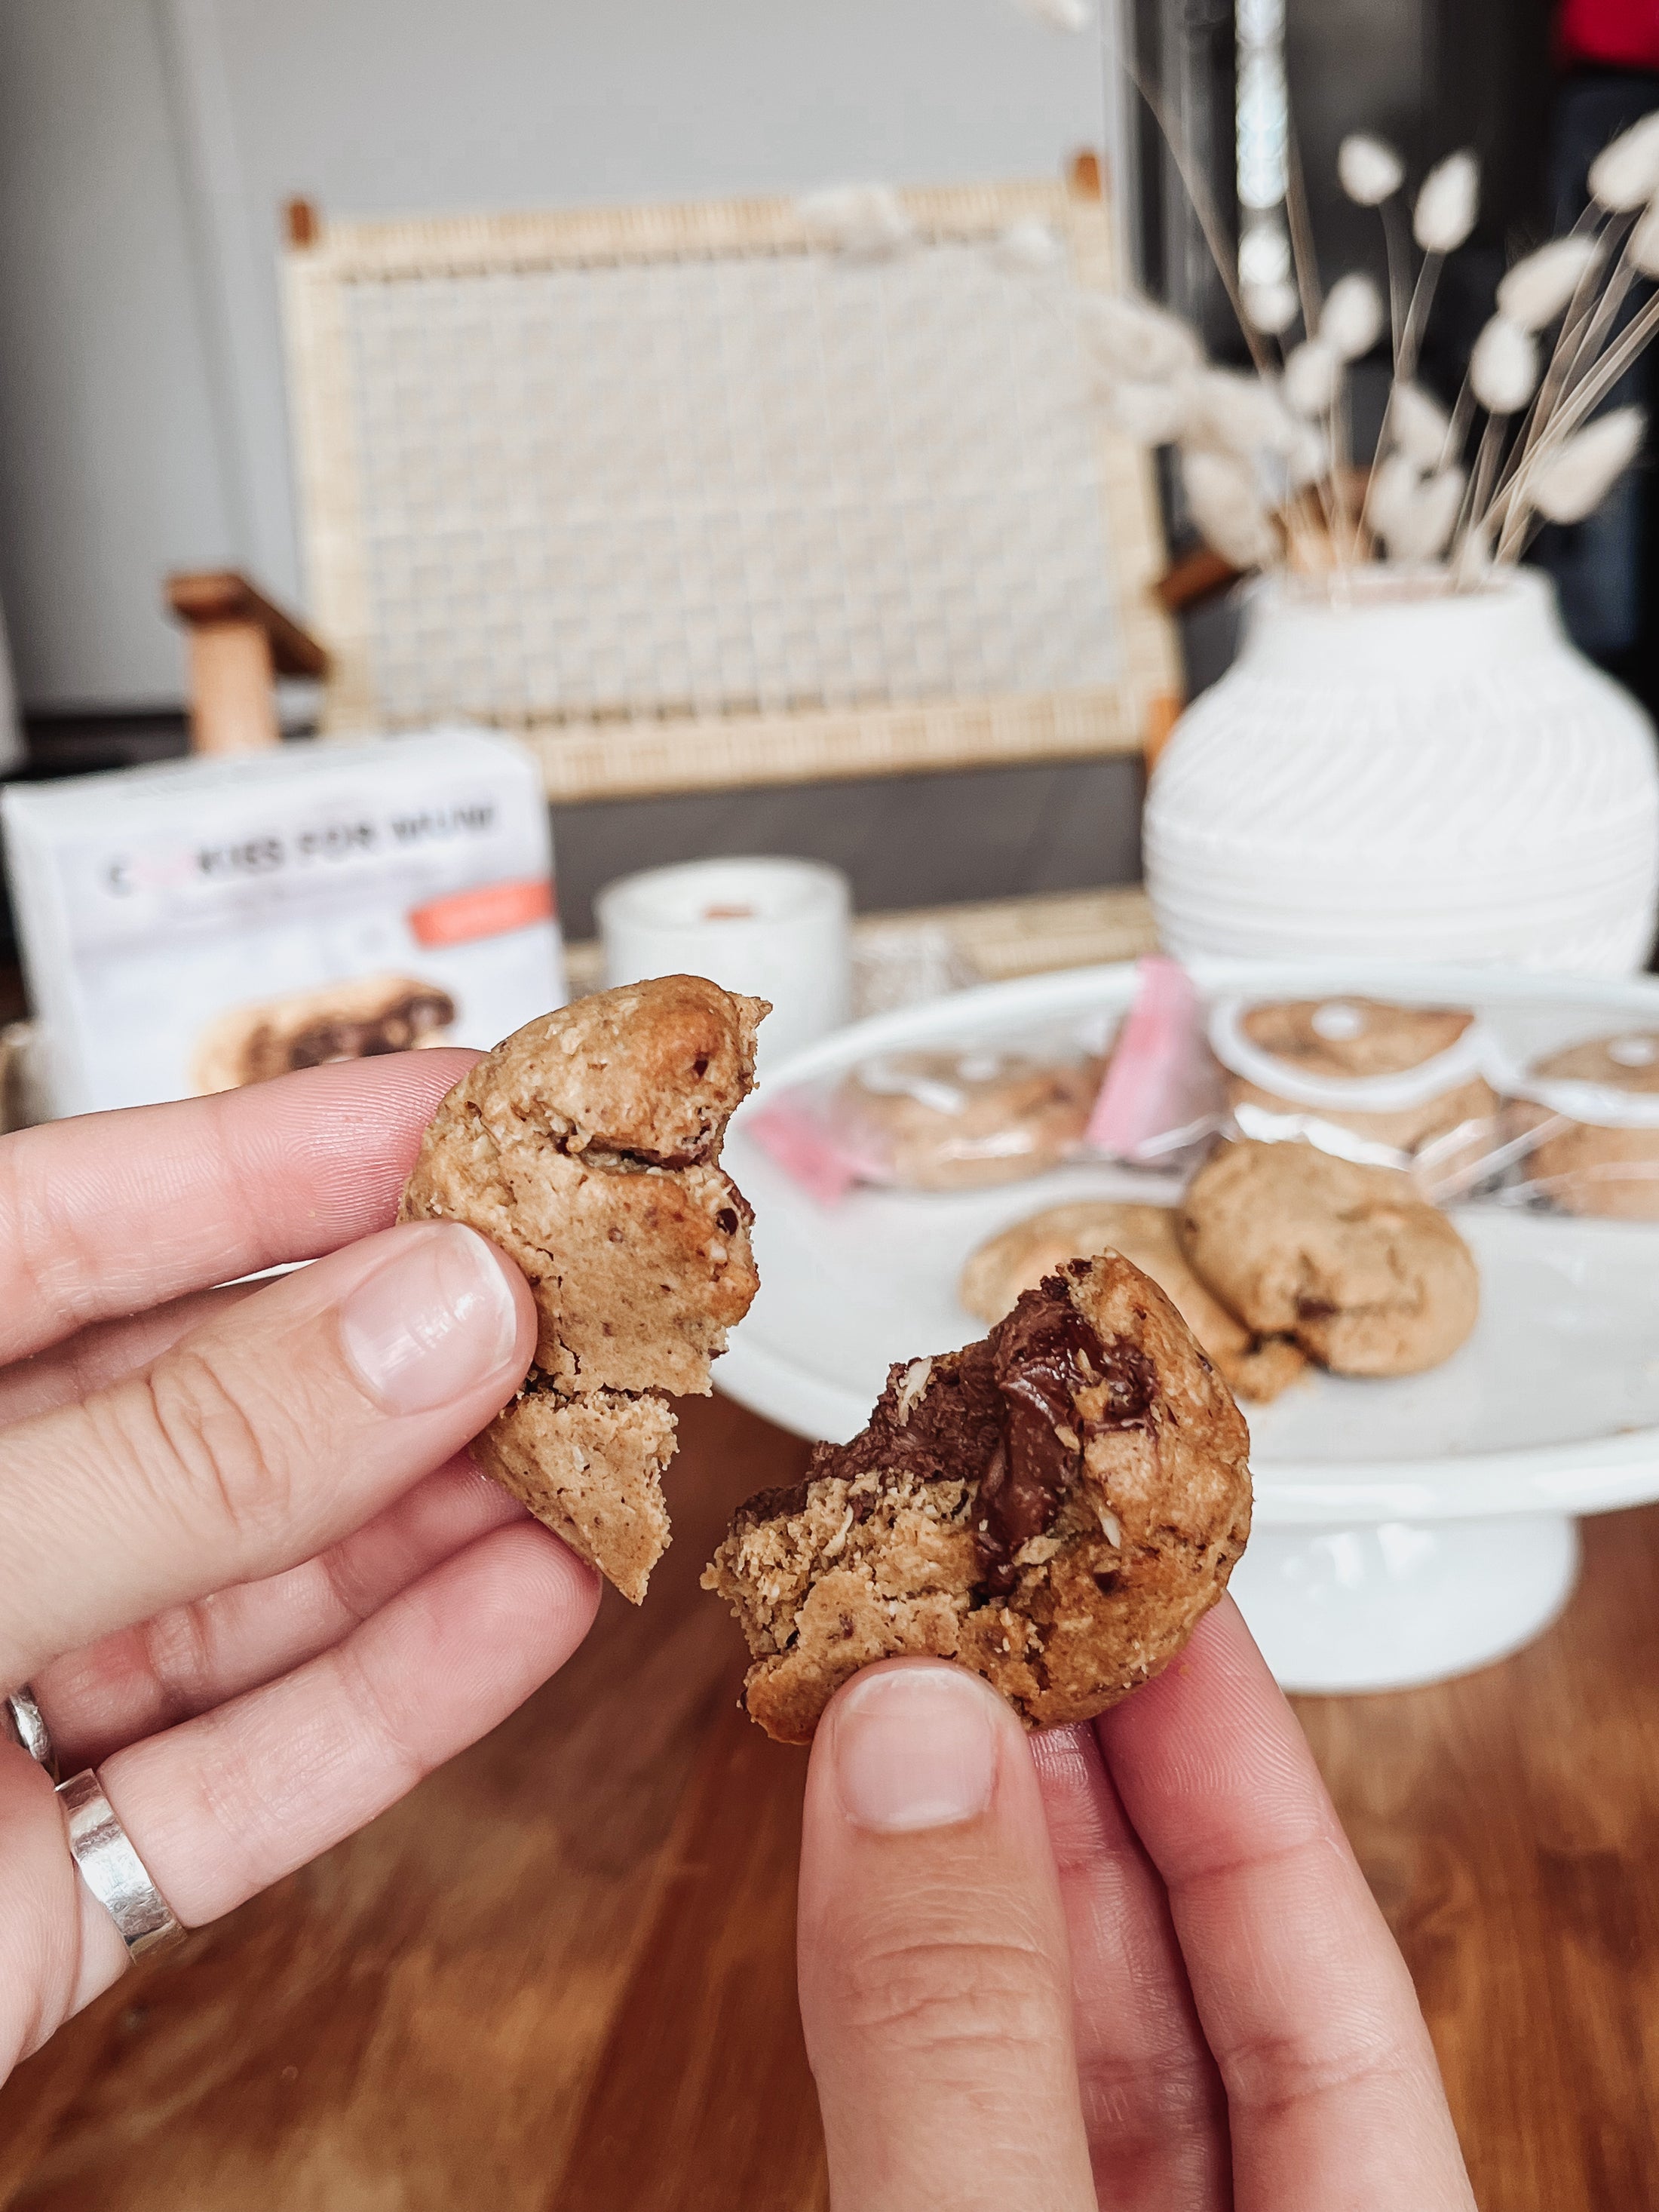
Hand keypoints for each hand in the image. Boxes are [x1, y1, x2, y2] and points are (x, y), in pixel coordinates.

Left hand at [0, 1056, 597, 2082]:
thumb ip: (173, 1455)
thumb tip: (429, 1319)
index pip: (92, 1213)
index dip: (302, 1151)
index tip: (488, 1107)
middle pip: (210, 1397)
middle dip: (421, 1341)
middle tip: (597, 1285)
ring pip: (256, 1586)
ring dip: (446, 1517)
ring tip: (609, 1437)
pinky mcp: (38, 1889)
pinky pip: (245, 1773)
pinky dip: (400, 1699)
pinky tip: (534, 1605)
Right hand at [797, 1601, 1475, 2209]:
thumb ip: (968, 2042)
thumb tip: (920, 1753)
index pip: (1337, 1973)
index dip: (1239, 1753)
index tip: (1144, 1584)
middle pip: (1186, 1979)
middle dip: (1076, 1771)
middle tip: (989, 1594)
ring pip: (1048, 2034)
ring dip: (967, 1848)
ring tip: (904, 1677)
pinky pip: (946, 2104)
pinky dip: (896, 1976)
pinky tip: (861, 1853)